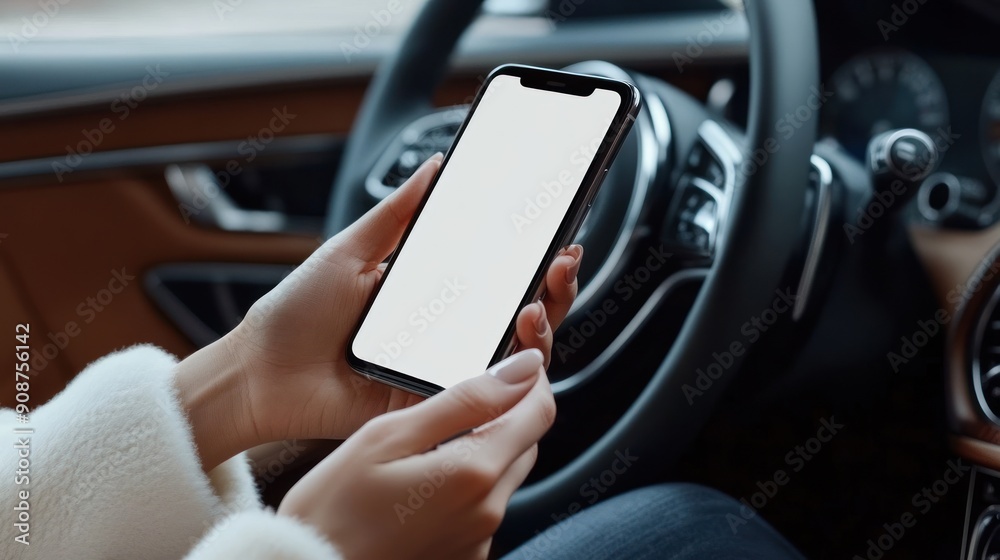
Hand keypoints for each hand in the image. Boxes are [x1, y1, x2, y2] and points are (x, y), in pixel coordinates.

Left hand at [174, 155, 581, 469]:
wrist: (258, 376)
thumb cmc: (295, 315)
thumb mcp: (349, 252)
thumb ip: (395, 213)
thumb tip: (437, 167)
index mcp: (430, 292)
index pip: (498, 274)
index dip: (534, 258)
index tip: (559, 235)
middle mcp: (444, 332)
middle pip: (518, 313)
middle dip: (553, 288)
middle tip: (561, 265)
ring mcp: (441, 371)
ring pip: (512, 356)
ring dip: (541, 329)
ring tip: (538, 305)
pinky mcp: (431, 406)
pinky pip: (482, 397)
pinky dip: (510, 378)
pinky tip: (520, 352)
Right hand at [277, 349, 553, 559]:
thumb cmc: (332, 510)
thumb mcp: (387, 436)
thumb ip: (464, 400)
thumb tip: (523, 368)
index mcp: (474, 473)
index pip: (539, 412)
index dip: (531, 379)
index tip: (511, 360)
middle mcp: (488, 511)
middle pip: (527, 443)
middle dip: (509, 411)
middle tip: (466, 392)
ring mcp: (478, 539)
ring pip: (506, 474)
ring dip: (487, 447)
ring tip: (433, 438)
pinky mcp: (465, 556)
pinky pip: (483, 507)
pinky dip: (467, 484)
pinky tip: (422, 481)